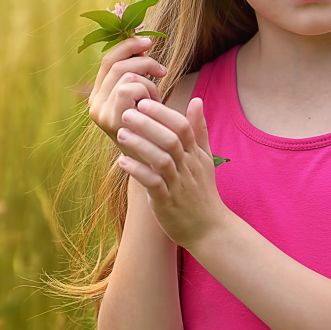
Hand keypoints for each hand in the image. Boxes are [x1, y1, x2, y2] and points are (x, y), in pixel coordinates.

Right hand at [87, 36, 166, 145]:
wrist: (155, 163)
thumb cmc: (154, 127)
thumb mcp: (145, 97)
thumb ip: (139, 73)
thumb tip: (143, 40)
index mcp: (99, 94)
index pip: (108, 59)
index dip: (128, 45)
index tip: (148, 39)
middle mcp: (95, 103)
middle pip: (116, 62)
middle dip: (143, 61)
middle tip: (162, 71)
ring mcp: (100, 112)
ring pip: (125, 75)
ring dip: (148, 84)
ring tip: (155, 101)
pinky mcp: (110, 120)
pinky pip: (130, 88)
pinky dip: (147, 92)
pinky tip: (153, 108)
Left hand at [116, 96, 227, 248]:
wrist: (209, 229)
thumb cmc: (203, 192)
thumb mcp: (205, 159)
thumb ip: (199, 130)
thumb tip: (197, 100)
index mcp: (195, 155)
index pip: (182, 127)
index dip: (163, 113)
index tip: (144, 101)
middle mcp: (188, 167)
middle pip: (171, 139)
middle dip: (149, 124)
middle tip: (127, 112)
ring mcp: (178, 185)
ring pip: (161, 160)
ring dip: (141, 145)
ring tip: (121, 133)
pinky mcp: (167, 202)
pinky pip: (153, 184)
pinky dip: (138, 171)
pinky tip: (122, 162)